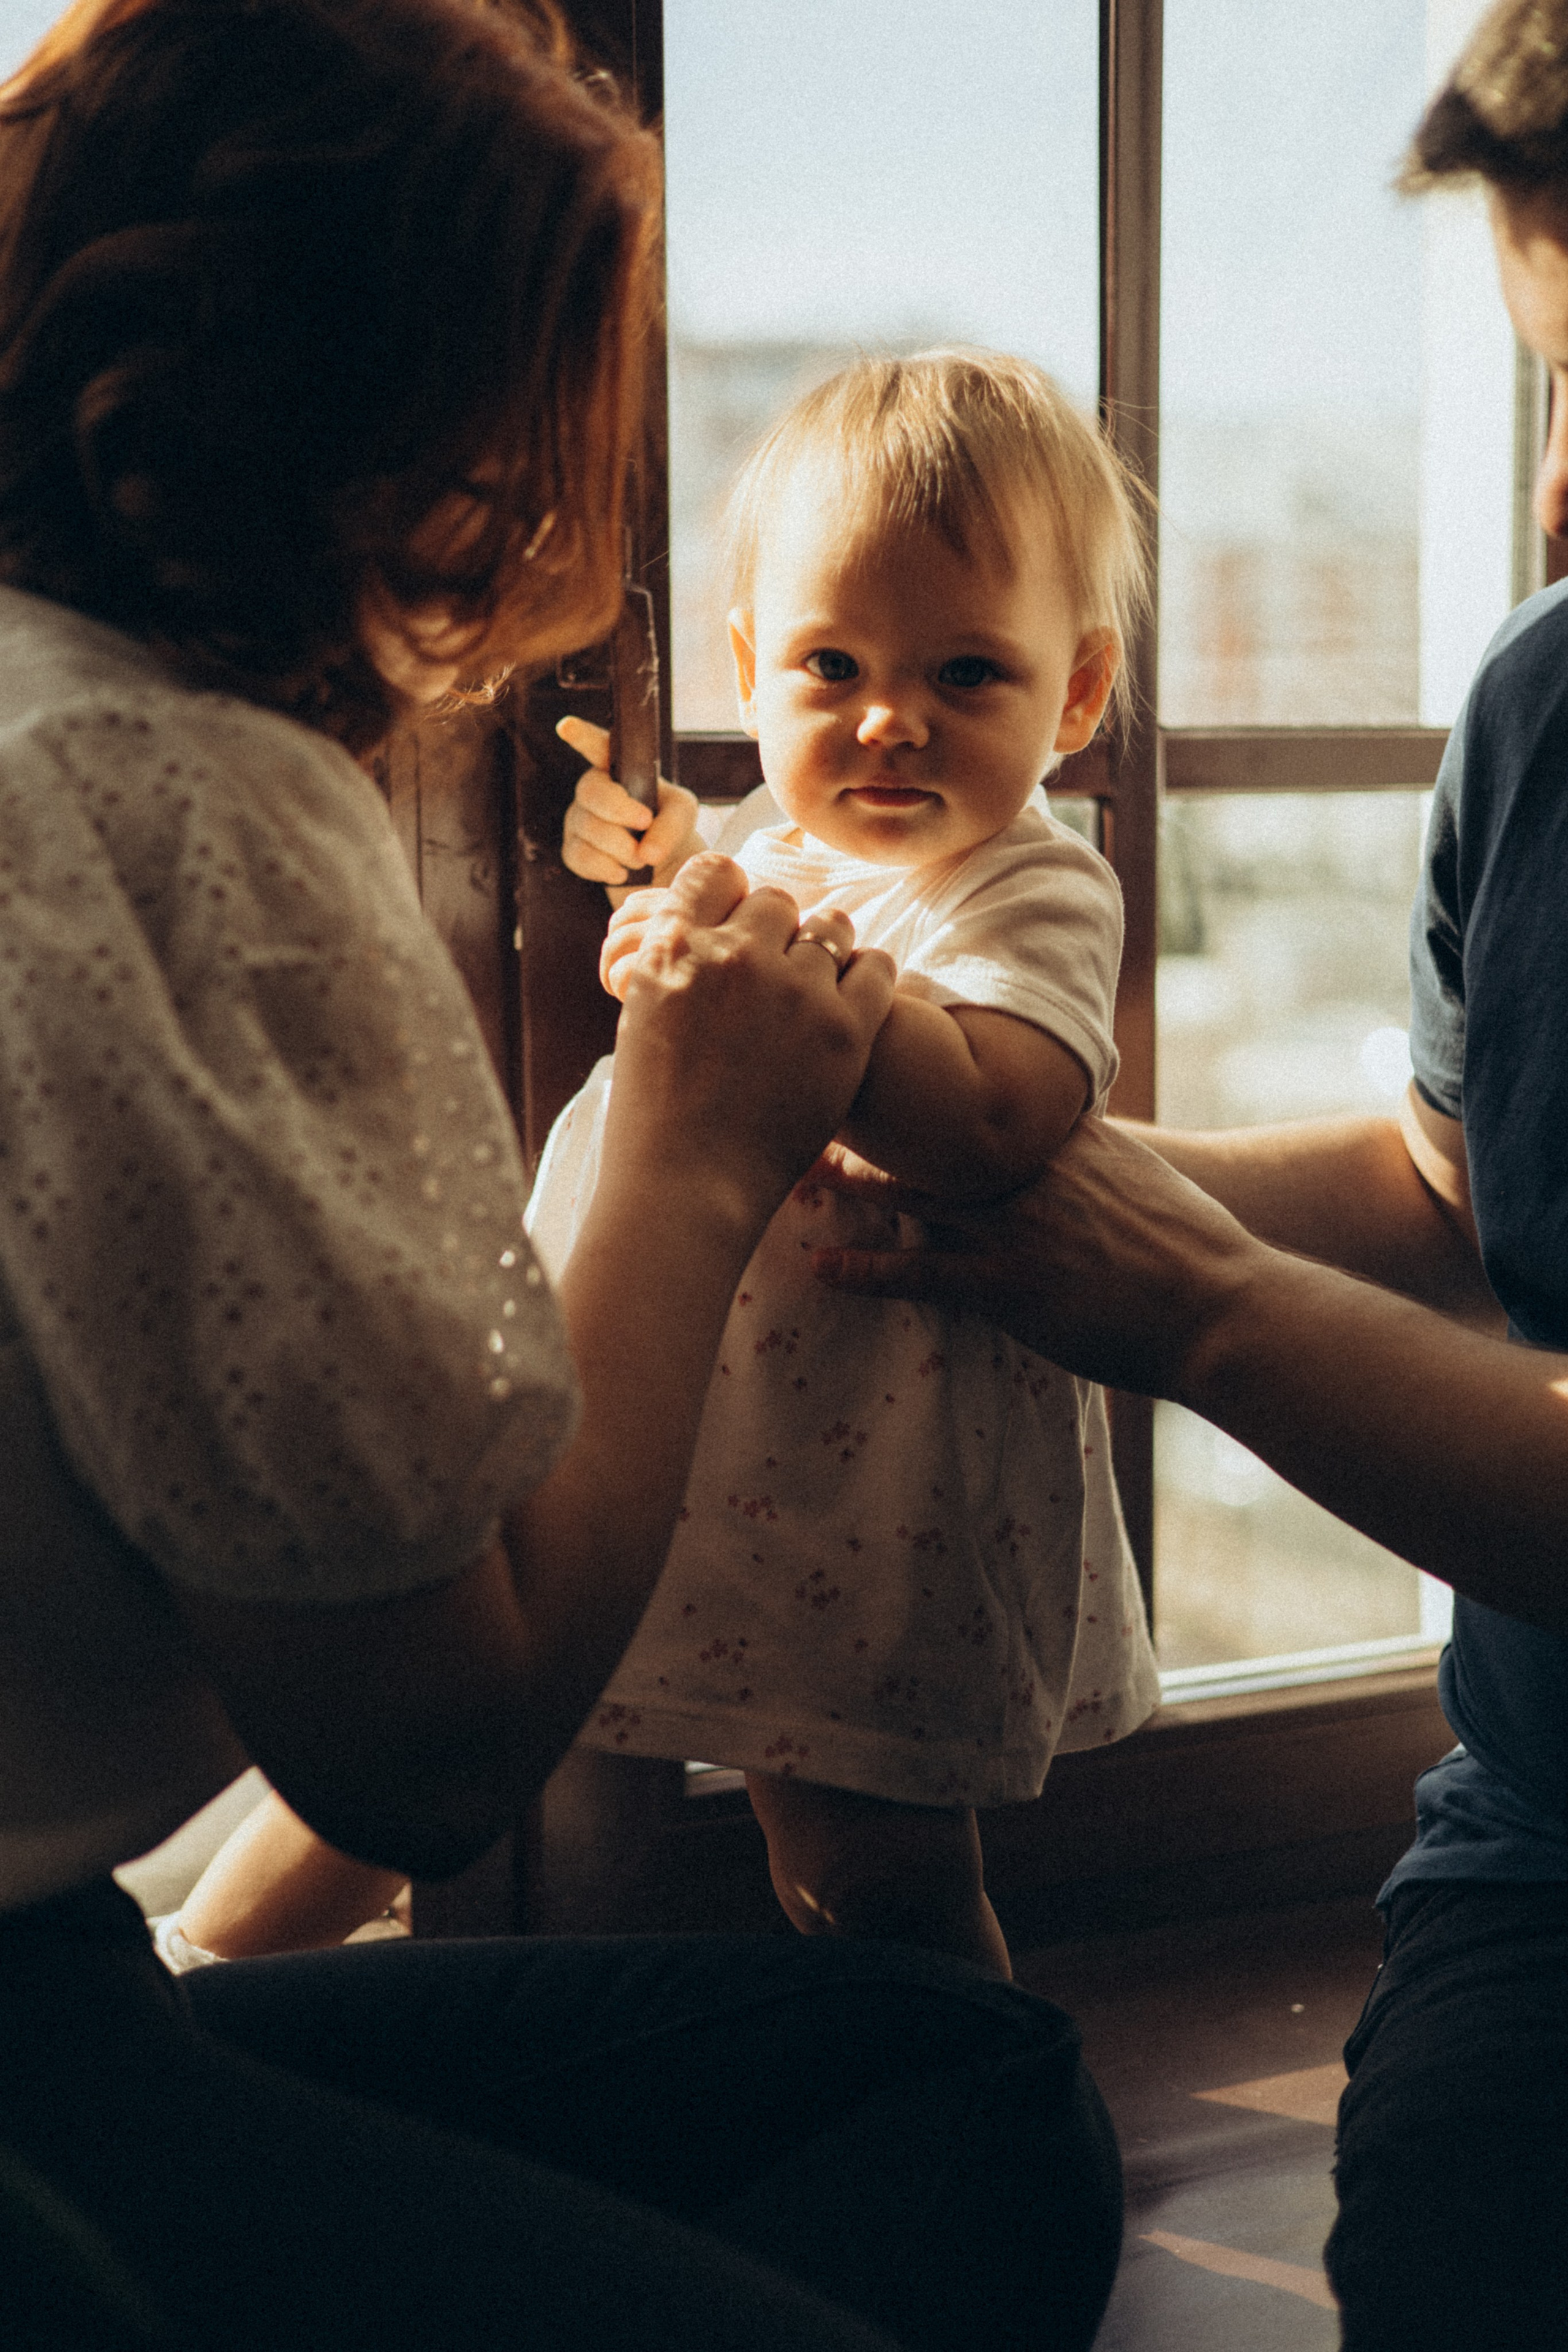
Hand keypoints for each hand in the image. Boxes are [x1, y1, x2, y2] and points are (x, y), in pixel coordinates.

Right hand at [557, 716, 699, 901]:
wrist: (658, 864)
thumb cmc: (668, 826)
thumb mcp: (682, 815)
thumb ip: (671, 825)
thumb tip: (647, 852)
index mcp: (618, 769)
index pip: (597, 747)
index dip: (582, 736)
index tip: (567, 726)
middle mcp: (593, 789)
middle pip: (591, 792)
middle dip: (620, 812)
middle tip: (644, 824)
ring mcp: (578, 819)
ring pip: (589, 829)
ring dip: (622, 848)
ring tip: (640, 857)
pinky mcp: (572, 850)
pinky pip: (581, 857)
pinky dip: (607, 868)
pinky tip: (622, 872)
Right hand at [600, 855, 895, 1221]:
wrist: (689, 1185)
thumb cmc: (656, 1113)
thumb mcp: (644, 1015)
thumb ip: (678, 962)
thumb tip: (710, 926)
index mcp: (674, 948)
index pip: (714, 870)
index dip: (730, 893)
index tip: (737, 921)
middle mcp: (736, 955)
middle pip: (776, 901)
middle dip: (776, 930)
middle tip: (775, 974)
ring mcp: (795, 990)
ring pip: (830, 926)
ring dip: (824, 949)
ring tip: (813, 991)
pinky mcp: (846, 1029)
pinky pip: (876, 966)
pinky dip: (866, 978)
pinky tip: (850, 1006)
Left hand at [814, 1114, 1265, 1397]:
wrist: (1220, 1304)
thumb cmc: (1190, 1243)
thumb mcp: (1143, 1173)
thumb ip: (1094, 1147)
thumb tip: (1074, 1127)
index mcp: (1062, 1138)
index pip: (982, 1095)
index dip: (926, 1079)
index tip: (878, 1055)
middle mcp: (1029, 1172)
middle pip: (933, 1135)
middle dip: (872, 1120)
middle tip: (814, 1100)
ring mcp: (1015, 1227)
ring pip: (911, 1195)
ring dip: (850, 1185)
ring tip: (797, 1172)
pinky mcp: (1008, 1286)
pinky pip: (920, 1274)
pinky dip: (866, 1270)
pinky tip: (822, 1266)